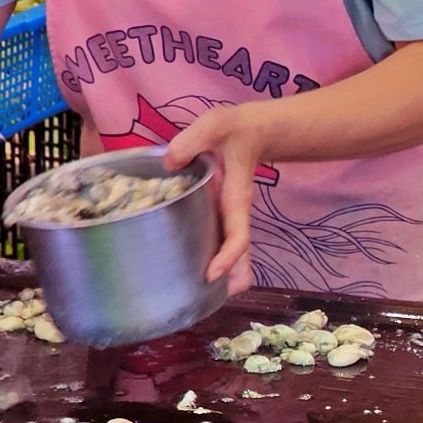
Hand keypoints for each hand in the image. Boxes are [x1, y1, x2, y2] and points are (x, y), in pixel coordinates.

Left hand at [163, 104, 267, 294]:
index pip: (238, 235)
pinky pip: (224, 242)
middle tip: (214, 297)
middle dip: (233, 278)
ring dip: (227, 275)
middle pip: (241, 255)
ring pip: (236, 253)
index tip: (212, 274)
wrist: (253, 131)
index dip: (228, 257)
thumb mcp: (215, 125)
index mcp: (236, 198)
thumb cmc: (234, 129)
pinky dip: (218, 260)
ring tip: (206, 294)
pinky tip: (198, 269)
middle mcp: (236, 213)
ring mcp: (230, 216)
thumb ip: (192, 141)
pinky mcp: (222, 214)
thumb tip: (169, 162)